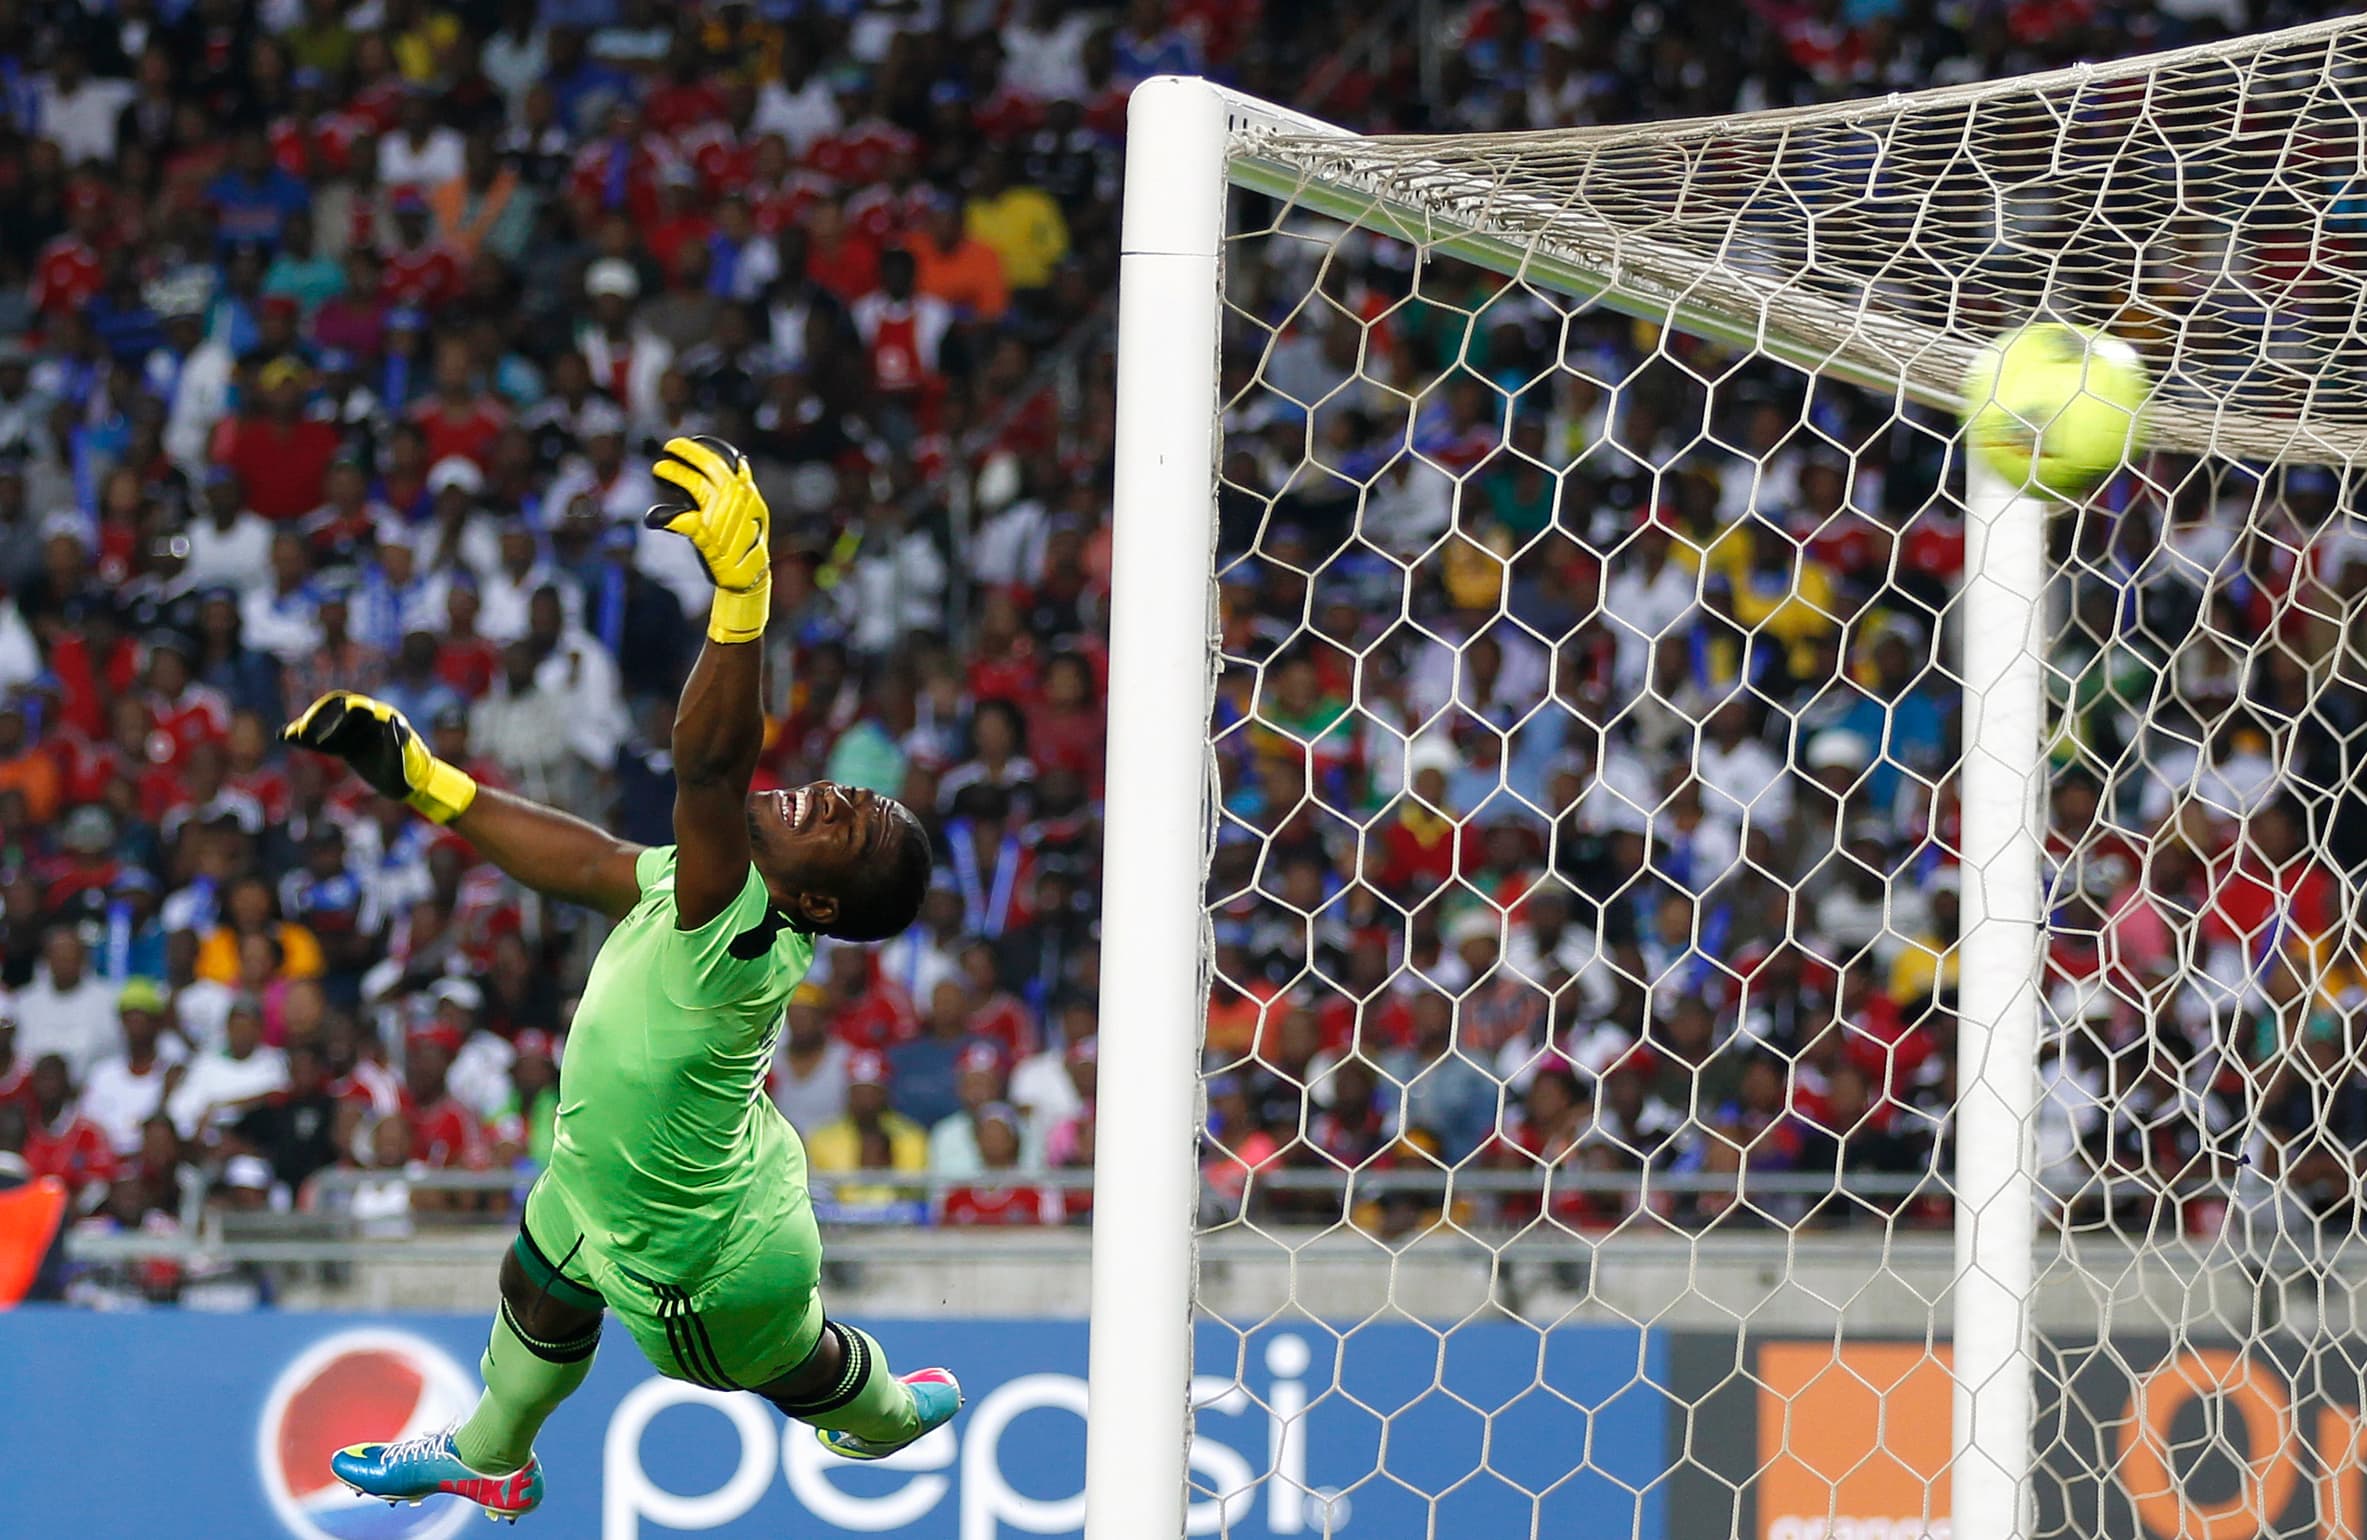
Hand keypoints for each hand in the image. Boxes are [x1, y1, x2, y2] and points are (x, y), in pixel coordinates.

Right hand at [282, 690, 477, 823]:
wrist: (410, 786)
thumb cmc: (408, 775)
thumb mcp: (401, 763)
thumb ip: (396, 743)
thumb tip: (392, 719)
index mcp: (382, 718)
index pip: (355, 708)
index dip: (335, 716)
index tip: (320, 730)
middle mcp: (368, 720)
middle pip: (336, 711)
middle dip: (318, 719)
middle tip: (300, 732)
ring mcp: (356, 732)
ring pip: (328, 725)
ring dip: (308, 728)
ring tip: (288, 735)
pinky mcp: (348, 745)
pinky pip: (325, 741)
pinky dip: (308, 740)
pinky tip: (286, 738)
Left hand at [646, 436, 771, 641]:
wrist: (750, 576)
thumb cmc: (746, 541)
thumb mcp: (753, 510)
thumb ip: (743, 487)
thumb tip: (740, 461)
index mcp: (747, 492)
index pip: (726, 461)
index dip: (705, 449)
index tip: (689, 443)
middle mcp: (736, 499)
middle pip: (708, 466)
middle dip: (687, 452)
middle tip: (670, 446)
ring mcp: (720, 516)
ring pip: (692, 484)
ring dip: (673, 473)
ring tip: (660, 469)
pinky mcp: (705, 535)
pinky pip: (677, 519)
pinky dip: (661, 516)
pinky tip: (652, 517)